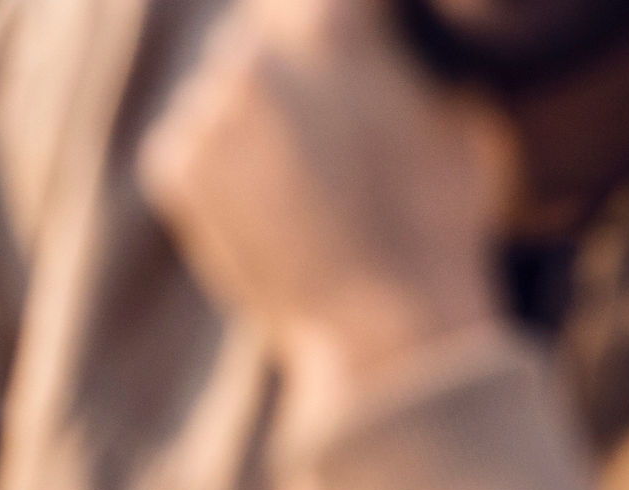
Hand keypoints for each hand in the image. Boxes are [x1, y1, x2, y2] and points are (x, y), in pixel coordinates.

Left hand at [138, 0, 513, 436]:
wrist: (376, 319)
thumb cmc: (435, 219)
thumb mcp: (455, 111)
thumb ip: (407, 58)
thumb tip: (395, 41)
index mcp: (334, 19)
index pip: (318, 4)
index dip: (335, 39)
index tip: (343, 80)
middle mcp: (258, 52)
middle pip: (259, 37)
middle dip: (284, 73)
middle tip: (316, 131)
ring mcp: (209, 109)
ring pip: (218, 92)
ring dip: (246, 122)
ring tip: (294, 178)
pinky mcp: (173, 165)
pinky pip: (182, 144)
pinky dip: (209, 169)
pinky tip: (258, 206)